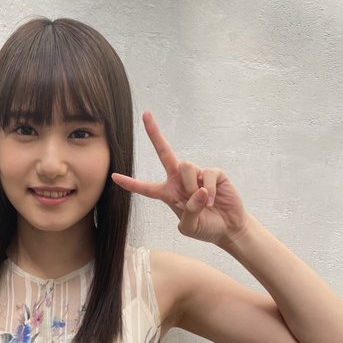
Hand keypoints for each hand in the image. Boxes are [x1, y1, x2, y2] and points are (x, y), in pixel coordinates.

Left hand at [112, 110, 249, 245]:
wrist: (228, 228)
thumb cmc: (205, 228)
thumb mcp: (189, 227)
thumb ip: (188, 212)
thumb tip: (198, 191)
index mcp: (168, 194)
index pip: (146, 187)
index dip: (130, 183)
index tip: (114, 177)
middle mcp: (180, 180)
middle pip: (165, 152)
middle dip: (155, 134)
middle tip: (146, 115)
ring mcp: (197, 174)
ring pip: (185, 166)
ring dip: (192, 186)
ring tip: (203, 202)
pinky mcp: (213, 174)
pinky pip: (206, 173)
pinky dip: (209, 190)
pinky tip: (213, 200)